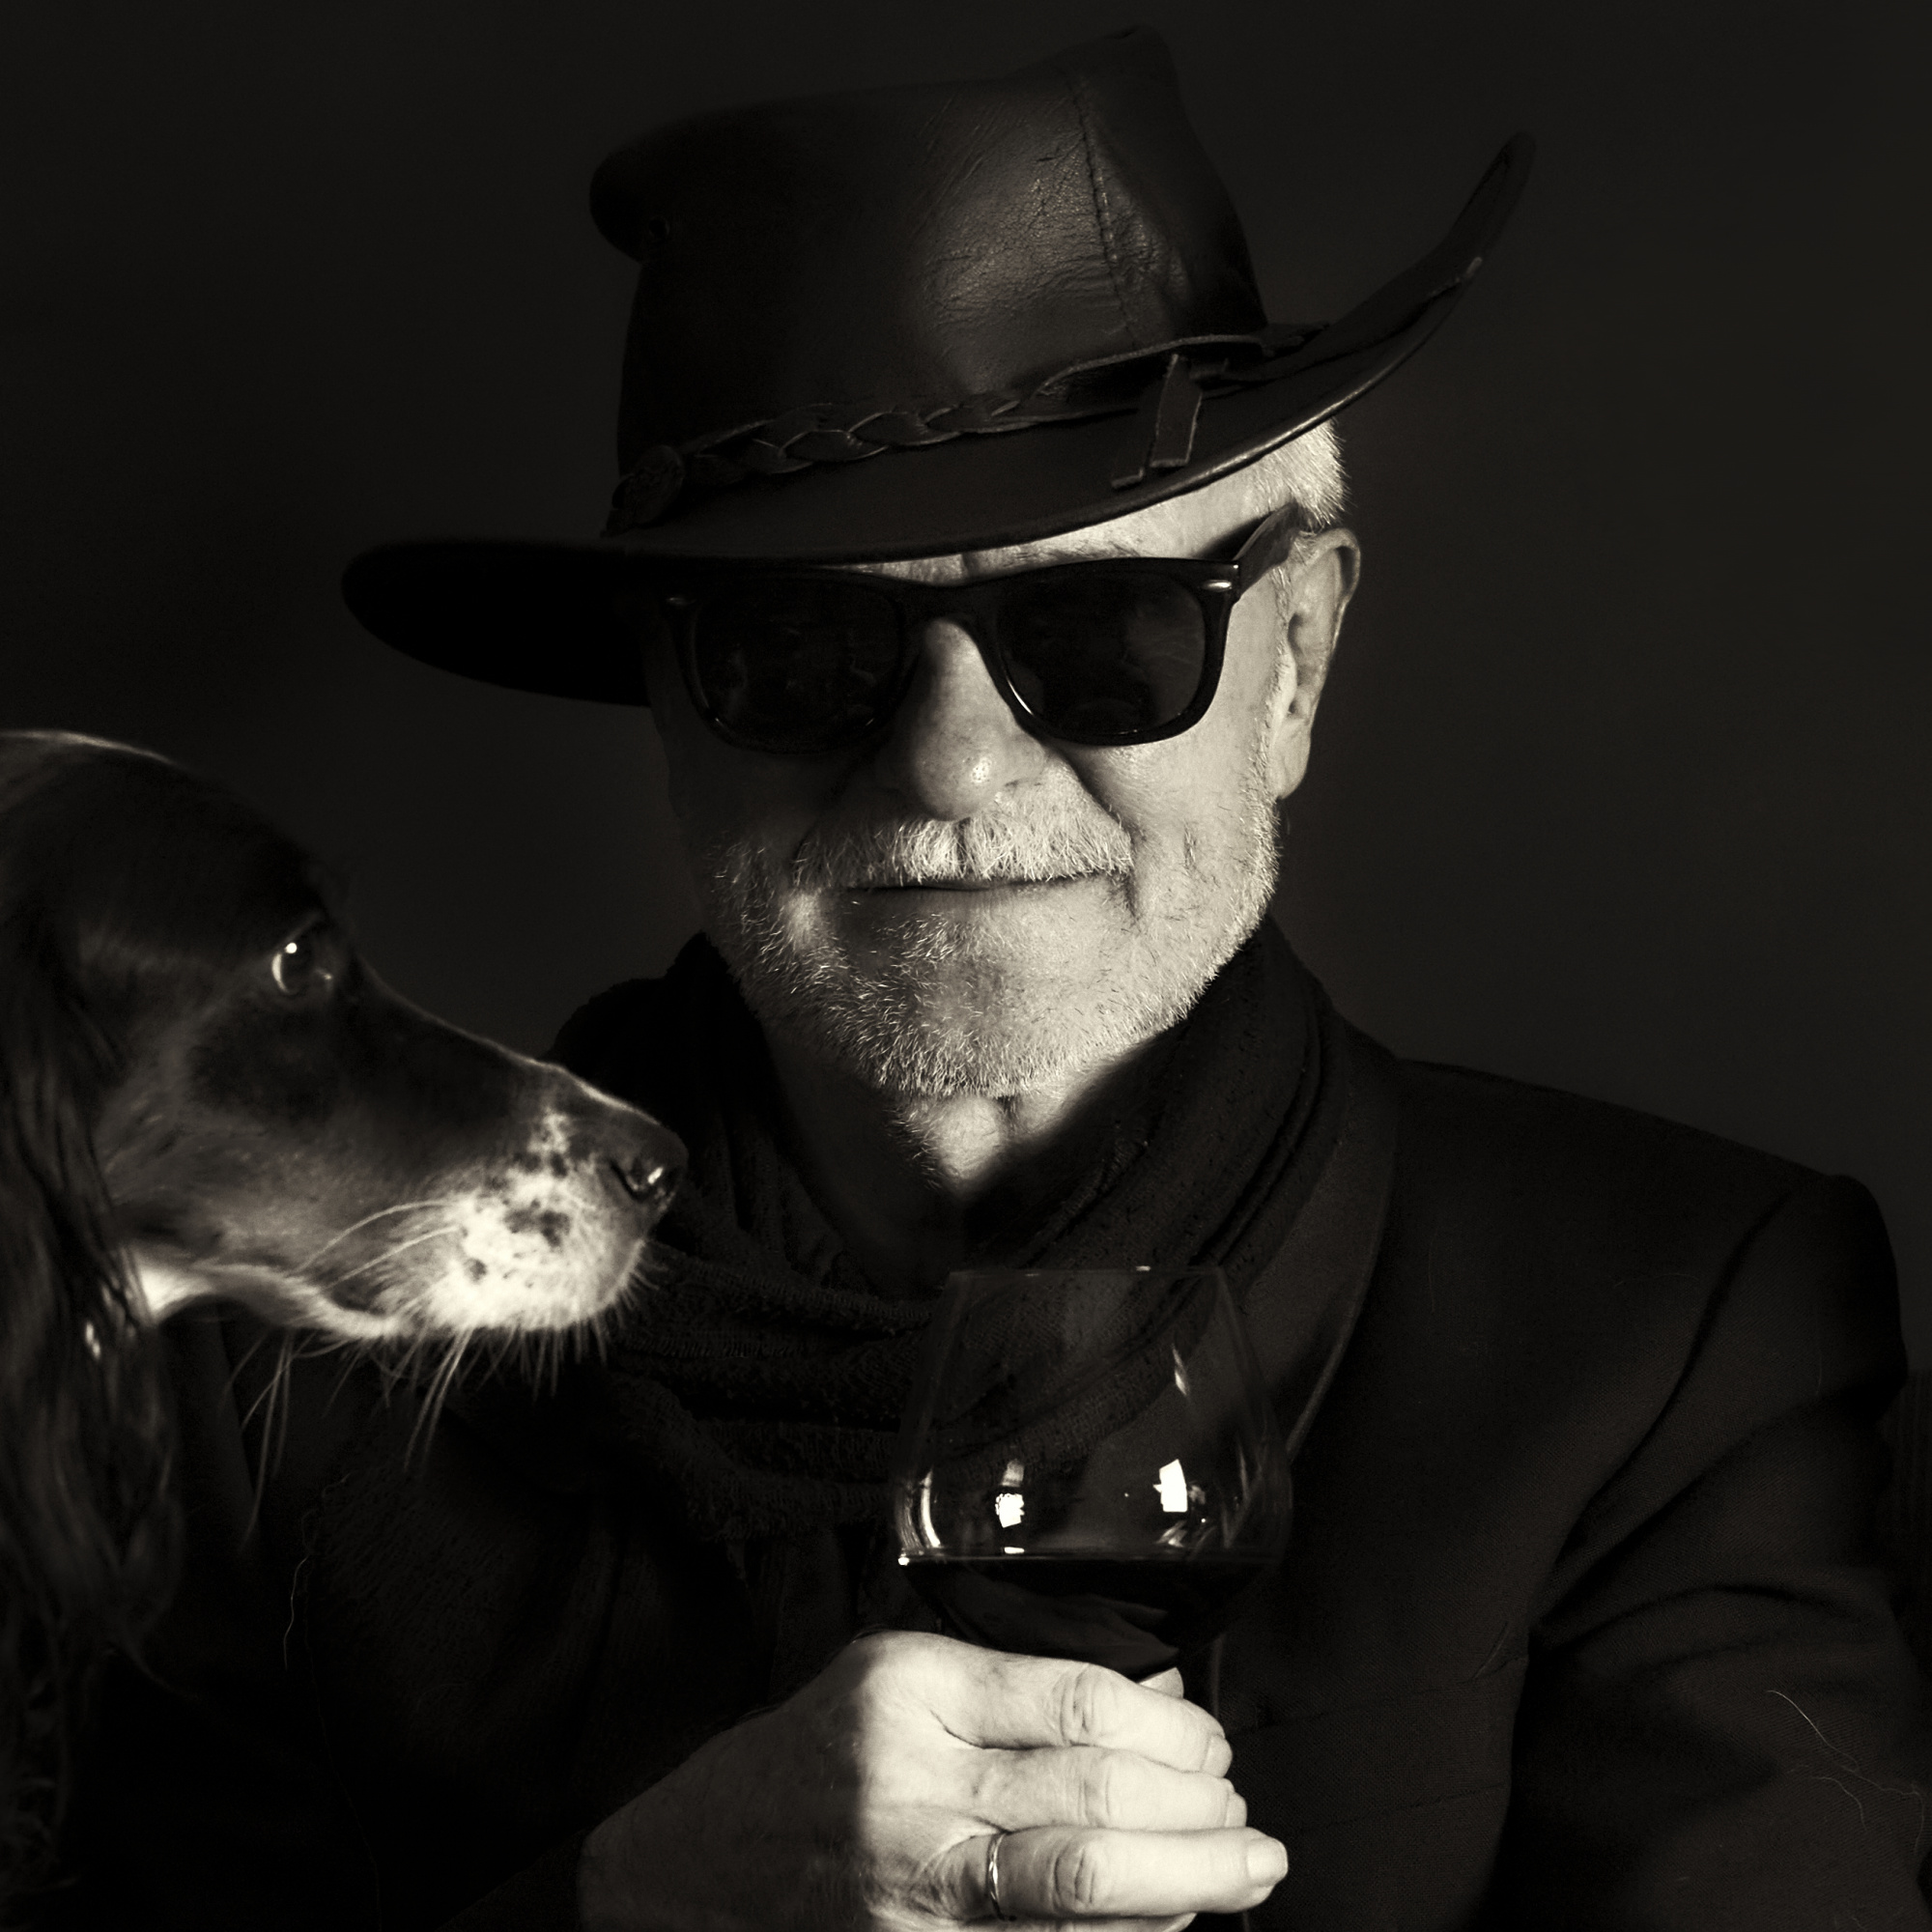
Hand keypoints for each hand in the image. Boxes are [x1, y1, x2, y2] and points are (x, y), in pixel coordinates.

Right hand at [579, 1629, 1286, 1930]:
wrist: (690, 1866)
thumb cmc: (808, 1756)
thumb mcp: (894, 1676)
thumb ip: (1014, 1683)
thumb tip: (1154, 1701)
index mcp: (908, 1688)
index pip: (1077, 1703)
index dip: (1171, 1728)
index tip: (1212, 1743)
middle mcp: (909, 1784)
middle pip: (1094, 1797)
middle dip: (1198, 1813)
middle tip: (1247, 1817)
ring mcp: (912, 1886)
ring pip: (1081, 1884)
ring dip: (1188, 1883)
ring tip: (1244, 1871)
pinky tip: (1169, 1922)